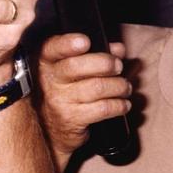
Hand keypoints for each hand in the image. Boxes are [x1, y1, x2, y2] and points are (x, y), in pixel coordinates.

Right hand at [37, 34, 130, 160]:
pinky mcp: (72, 119)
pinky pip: (103, 108)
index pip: (52, 49)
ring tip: (125, 87)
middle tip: (118, 66)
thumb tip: (118, 49)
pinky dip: (119, 105)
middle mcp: (49, 81)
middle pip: (76, 66)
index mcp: (47, 64)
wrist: (53, 131)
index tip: (85, 42)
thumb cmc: (67, 94)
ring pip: (96, 87)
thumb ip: (95, 55)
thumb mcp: (73, 72)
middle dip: (105, 63)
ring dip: (119, 86)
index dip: (67, 44)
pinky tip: (123, 104)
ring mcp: (59, 101)